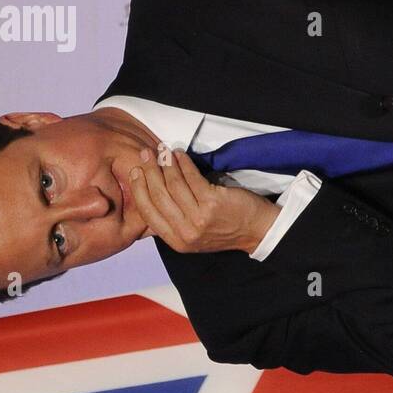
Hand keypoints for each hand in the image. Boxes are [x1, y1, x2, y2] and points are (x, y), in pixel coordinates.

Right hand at [129, 148, 279, 254]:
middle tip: (145, 154)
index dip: (139, 189)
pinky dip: (184, 164)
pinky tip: (180, 155)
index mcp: (177, 242)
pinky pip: (192, 178)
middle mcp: (186, 232)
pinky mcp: (213, 203)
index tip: (135, 172)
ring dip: (166, 164)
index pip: (148, 213)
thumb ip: (173, 222)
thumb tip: (148, 199)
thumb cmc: (225, 228)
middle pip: (158, 196)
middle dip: (149, 171)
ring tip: (163, 151)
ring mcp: (199, 218)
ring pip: (174, 185)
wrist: (257, 230)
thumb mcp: (194, 235)